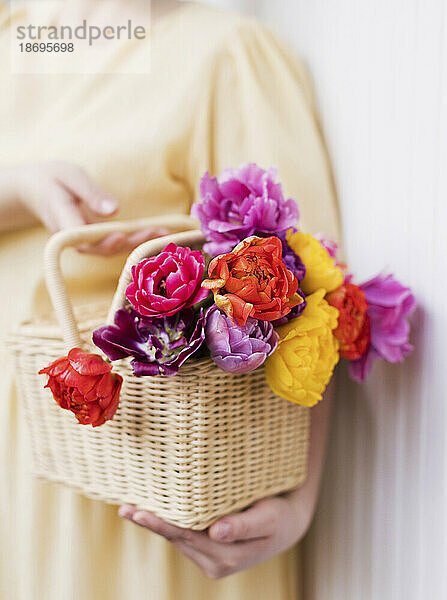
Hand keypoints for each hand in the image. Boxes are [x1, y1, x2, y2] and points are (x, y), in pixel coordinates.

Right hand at [0, 162, 167, 253]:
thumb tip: (114, 210)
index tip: (119, 236)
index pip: (80, 236)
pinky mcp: (92, 241)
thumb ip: (90, 192)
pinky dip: (134, 241)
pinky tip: (157, 234)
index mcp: (61, 217)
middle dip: (130, 242)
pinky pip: (113, 245)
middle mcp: (72, 236)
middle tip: (155, 232)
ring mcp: (82, 241)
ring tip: (163, 234)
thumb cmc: (52, 178)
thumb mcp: (69, 175)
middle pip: (101, 247)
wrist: (34, 191)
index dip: (100, 240)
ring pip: (110, 249)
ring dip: (137, 244)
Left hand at [119, 490, 311, 578]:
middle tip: (125, 509)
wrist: (288, 527)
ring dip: (157, 525)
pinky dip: (169, 525)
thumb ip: (243, 526)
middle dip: (151, 523)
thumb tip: (217, 531)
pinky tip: (156, 513)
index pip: (187, 536)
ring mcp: (211, 560)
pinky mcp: (210, 552)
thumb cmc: (279, 517)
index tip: (140, 513)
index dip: (162, 524)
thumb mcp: (267, 519)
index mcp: (227, 556)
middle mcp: (215, 563)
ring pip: (178, 539)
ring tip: (132, 509)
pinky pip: (185, 537)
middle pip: (177, 539)